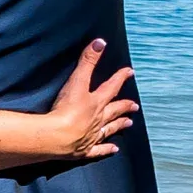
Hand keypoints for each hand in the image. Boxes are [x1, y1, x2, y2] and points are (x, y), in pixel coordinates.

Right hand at [36, 41, 137, 163]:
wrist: (57, 137)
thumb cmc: (65, 109)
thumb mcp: (76, 81)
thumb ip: (87, 61)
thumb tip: (100, 42)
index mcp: (96, 102)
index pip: (112, 87)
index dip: (120, 78)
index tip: (129, 72)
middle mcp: (98, 119)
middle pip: (114, 110)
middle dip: (124, 106)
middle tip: (135, 105)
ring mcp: (92, 135)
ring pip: (109, 129)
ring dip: (119, 125)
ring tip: (129, 123)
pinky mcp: (83, 150)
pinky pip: (98, 150)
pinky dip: (106, 150)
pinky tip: (114, 150)